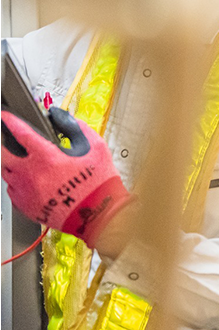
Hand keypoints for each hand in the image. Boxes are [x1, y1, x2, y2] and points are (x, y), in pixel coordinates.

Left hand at [1, 107, 131, 248]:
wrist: (98, 213)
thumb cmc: (98, 182)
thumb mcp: (95, 147)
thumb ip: (75, 127)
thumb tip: (59, 116)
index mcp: (47, 158)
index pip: (20, 132)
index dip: (10, 121)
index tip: (6, 117)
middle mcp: (30, 174)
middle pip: (3, 154)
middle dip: (5, 144)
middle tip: (11, 140)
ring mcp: (25, 192)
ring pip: (6, 172)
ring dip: (12, 164)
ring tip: (25, 162)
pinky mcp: (25, 206)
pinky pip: (12, 190)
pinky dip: (17, 183)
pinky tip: (31, 181)